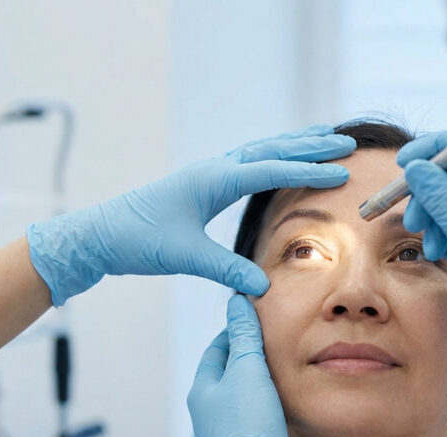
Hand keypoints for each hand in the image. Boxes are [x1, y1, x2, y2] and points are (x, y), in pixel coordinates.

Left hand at [27, 125, 355, 305]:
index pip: (269, 170)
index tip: (340, 173)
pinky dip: (271, 156)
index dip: (306, 172)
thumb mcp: (185, 257)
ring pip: (259, 151)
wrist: (100, 234)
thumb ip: (225, 269)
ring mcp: (206, 174)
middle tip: (345, 143)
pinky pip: (246, 162)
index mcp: (212, 180)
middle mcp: (212, 169)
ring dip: (292, 145)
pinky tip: (280, 160)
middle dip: (308, 147)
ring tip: (324, 138)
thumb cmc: (139, 241)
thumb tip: (262, 287)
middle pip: (270, 150)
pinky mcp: (201, 184)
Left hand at [187, 295, 311, 436]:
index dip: (237, 331)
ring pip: (240, 394)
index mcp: (201, 388)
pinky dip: (264, 403)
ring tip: (282, 369)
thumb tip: (236, 302)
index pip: (216, 348)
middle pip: (227, 371)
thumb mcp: (248, 371)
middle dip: (248, 355)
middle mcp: (207, 410)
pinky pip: (251, 415)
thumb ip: (244, 336)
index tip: (258, 320)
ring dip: (258, 381)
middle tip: (274, 342)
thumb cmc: (250, 426)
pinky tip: (282, 402)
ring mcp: (223, 430)